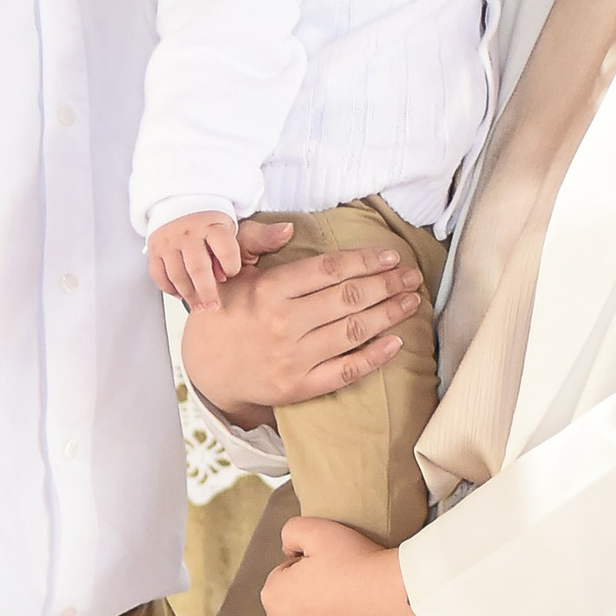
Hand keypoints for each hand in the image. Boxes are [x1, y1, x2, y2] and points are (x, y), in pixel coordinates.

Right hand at [147, 211, 245, 311]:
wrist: (180, 201)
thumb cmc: (208, 222)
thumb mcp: (228, 228)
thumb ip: (229, 251)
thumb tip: (224, 277)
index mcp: (211, 226)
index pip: (225, 250)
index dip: (232, 266)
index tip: (231, 274)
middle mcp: (188, 233)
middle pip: (198, 268)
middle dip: (207, 292)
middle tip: (213, 307)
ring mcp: (169, 241)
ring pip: (176, 275)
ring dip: (188, 295)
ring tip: (198, 306)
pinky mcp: (155, 248)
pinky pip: (158, 274)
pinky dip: (168, 287)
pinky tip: (179, 294)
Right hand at [179, 223, 428, 428]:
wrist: (205, 370)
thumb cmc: (222, 314)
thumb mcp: (230, 271)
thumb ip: (255, 242)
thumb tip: (288, 229)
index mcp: (268, 290)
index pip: (329, 270)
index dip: (365, 261)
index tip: (390, 256)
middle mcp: (284, 323)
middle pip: (349, 298)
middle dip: (387, 284)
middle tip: (410, 276)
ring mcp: (293, 358)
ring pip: (353, 331)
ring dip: (389, 314)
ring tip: (410, 301)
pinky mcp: (299, 387)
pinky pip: (346, 371)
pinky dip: (375, 357)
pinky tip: (396, 342)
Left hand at [260, 515, 428, 615]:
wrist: (402, 601)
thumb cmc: (364, 565)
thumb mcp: (322, 530)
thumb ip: (292, 532)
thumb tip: (287, 549)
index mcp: (274, 595)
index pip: (285, 584)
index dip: (310, 577)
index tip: (334, 577)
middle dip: (310, 609)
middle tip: (344, 601)